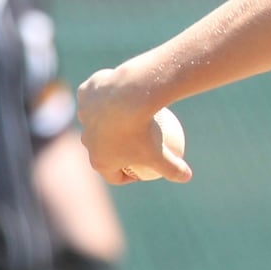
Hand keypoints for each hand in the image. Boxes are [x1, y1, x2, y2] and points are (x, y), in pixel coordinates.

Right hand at [76, 67, 192, 184]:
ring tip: (129, 116)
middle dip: (116, 149)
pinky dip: (109, 96)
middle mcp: (87, 141)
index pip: (113, 176)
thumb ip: (173, 169)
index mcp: (100, 161)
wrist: (129, 94)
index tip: (142, 169)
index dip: (128, 176)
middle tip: (135, 144)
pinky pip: (98, 97)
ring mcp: (84, 117)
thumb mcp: (163, 154)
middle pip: (101, 149)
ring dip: (110, 121)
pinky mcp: (85, 95)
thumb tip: (186, 177)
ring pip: (97, 120)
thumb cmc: (144, 129)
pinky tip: (124, 93)